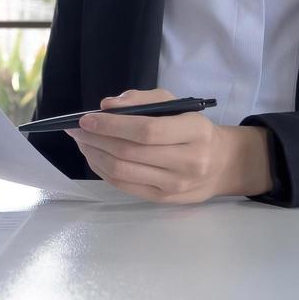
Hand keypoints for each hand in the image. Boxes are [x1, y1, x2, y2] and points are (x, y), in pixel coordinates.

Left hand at [64, 89, 271, 203]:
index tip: (87, 118)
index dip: (112, 125)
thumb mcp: (176, 104)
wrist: (222, 164)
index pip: (146, 130)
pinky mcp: (163, 199)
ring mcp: (175, 184)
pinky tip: (94, 157)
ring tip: (82, 142)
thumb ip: (141, 100)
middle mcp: (188, 161)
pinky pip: (124, 186)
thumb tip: (107, 105)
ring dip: (95, 155)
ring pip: (123, 172)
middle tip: (76, 129)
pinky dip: (102, 170)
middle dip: (96, 139)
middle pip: (129, 153)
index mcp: (194, 131)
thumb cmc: (192, 128)